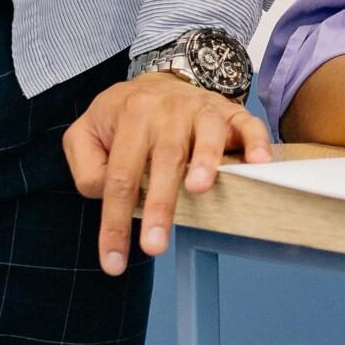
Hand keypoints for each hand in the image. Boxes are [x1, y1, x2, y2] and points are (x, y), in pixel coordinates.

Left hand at [63, 75, 271, 268]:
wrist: (159, 81)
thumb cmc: (122, 118)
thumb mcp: (86, 134)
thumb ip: (86, 166)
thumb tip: (108, 192)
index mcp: (130, 116)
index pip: (119, 176)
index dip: (115, 222)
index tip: (114, 263)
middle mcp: (167, 110)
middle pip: (164, 159)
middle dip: (160, 205)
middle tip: (155, 246)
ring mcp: (202, 109)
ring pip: (207, 135)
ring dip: (205, 162)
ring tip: (199, 191)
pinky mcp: (230, 113)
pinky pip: (247, 124)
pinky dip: (255, 143)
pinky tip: (258, 163)